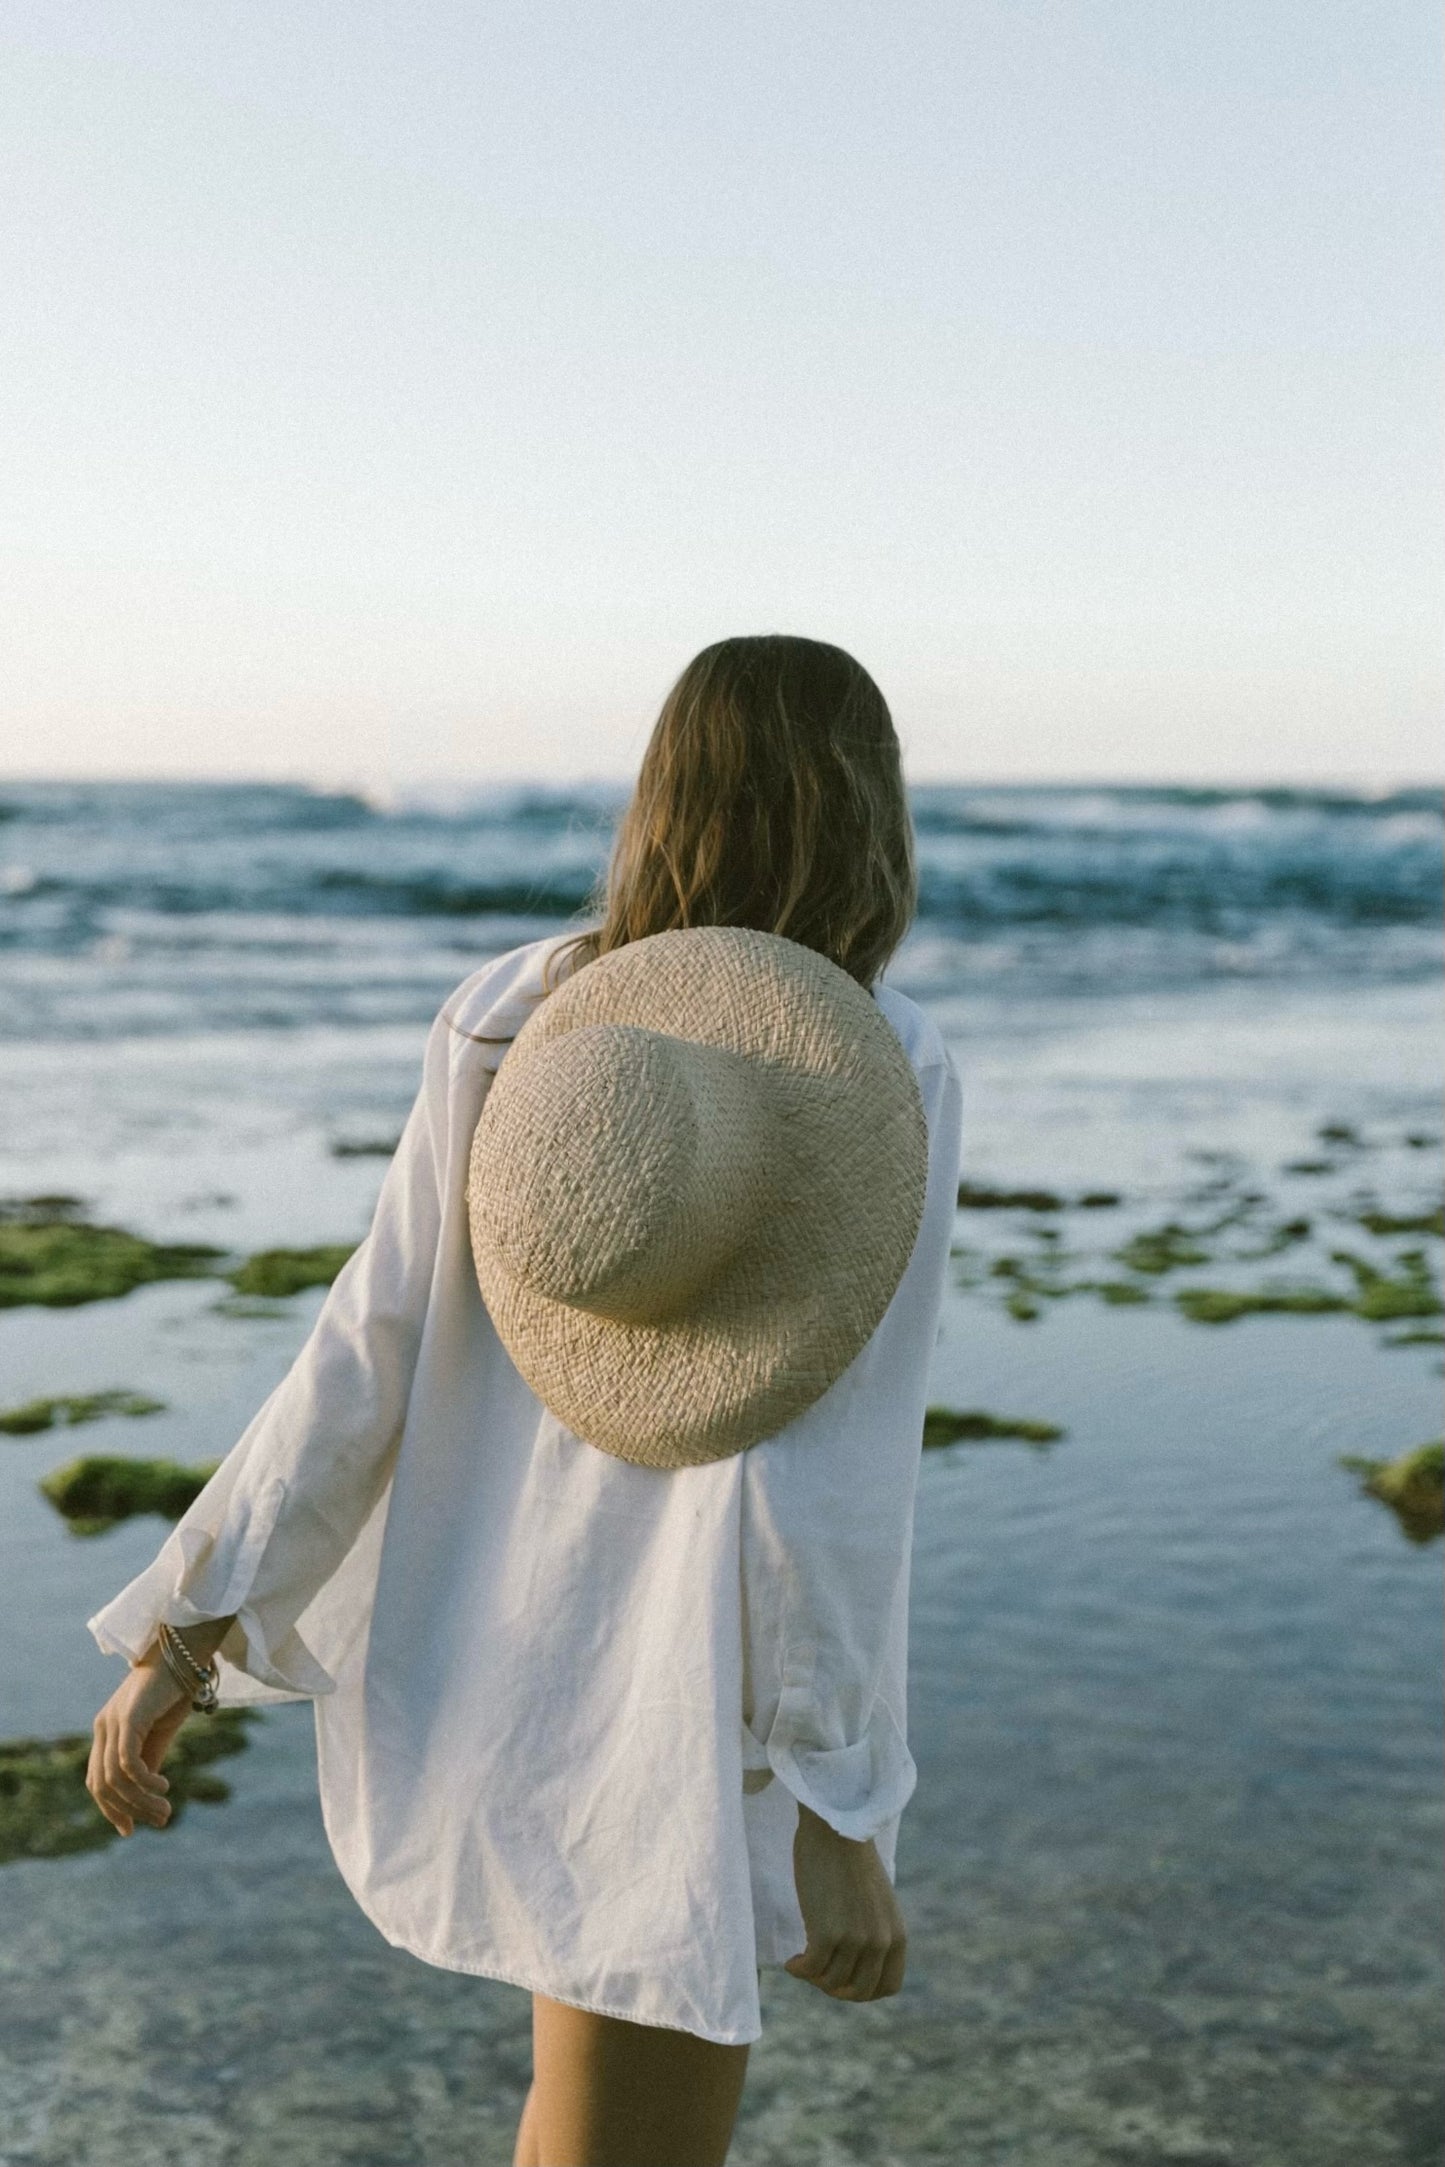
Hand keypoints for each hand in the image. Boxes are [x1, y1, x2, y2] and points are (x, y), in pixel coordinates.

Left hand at [86, 1647, 190, 1836]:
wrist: (184, 1652)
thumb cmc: (174, 1690)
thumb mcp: (160, 1732)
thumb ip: (149, 1760)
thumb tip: (145, 1796)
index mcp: (106, 1731)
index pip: (97, 1781)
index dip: (111, 1809)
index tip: (130, 1829)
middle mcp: (103, 1727)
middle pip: (102, 1784)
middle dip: (128, 1810)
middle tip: (161, 1820)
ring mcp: (113, 1721)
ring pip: (115, 1778)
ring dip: (141, 1801)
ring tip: (166, 1809)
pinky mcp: (129, 1717)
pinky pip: (128, 1762)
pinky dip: (144, 1781)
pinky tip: (163, 1786)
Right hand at [783, 1804, 907, 2001]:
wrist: (836, 1827)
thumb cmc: (850, 1859)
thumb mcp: (877, 1902)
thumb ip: (875, 1932)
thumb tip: (854, 1965)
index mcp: (896, 1934)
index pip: (888, 1986)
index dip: (864, 1990)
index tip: (844, 1978)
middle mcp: (880, 1942)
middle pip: (859, 1992)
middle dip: (836, 1988)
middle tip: (818, 1972)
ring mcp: (855, 1940)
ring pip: (831, 1982)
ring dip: (814, 1977)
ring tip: (802, 1959)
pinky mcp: (827, 1933)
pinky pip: (811, 1969)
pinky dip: (798, 1970)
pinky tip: (791, 1962)